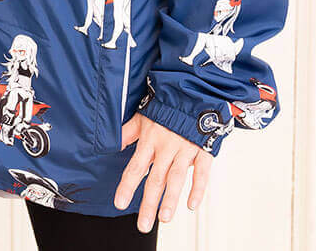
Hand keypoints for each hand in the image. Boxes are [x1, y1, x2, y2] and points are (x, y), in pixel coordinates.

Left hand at [113, 112, 212, 232]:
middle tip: (143, 225)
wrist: (193, 90)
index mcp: (150, 139)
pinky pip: (202, 172)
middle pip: (156, 178)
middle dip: (149, 203)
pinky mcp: (204, 149)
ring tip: (164, 218)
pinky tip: (191, 205)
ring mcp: (186, 148)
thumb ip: (128, 132)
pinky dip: (198, 189)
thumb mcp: (143, 116)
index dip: (128, 185)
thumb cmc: (166, 105)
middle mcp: (167, 146)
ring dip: (170, 199)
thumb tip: (111, 144)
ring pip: (177, 177)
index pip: (136, 166)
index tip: (120, 203)